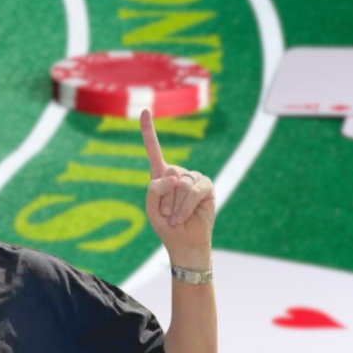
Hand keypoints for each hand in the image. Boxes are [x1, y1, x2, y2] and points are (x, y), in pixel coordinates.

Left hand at [140, 110, 214, 268]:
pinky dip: (184, 206)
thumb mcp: (151, 209)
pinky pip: (192, 190)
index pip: (154, 150)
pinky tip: (183, 217)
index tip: (145, 110)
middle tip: (168, 213)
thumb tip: (173, 176)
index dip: (148, 131)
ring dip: (174, 205)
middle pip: (167, 172)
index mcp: (161, 176)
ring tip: (176, 217)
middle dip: (165, 197)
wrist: (184, 242)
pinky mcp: (207, 186)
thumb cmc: (167, 226)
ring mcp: (194, 178)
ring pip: (180, 183)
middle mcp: (178, 173)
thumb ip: (154, 190)